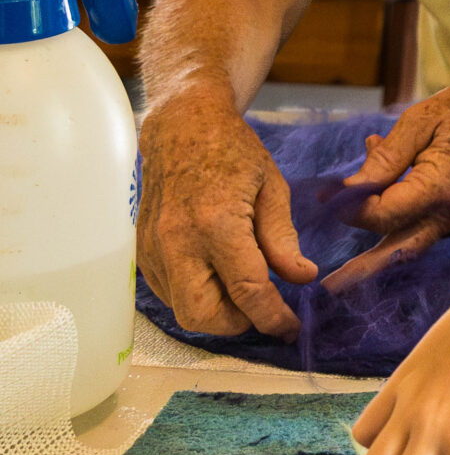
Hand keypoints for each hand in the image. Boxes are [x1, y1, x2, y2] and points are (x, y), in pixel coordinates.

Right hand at [138, 89, 316, 338]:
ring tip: (239, 285)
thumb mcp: (272, 187)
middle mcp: (178, 241)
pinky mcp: (142, 251)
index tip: (290, 327)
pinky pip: (168, 294)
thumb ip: (283, 239)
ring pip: (183, 310)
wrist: (181, 127)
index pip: (247, 291)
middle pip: (204, 315)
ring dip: (216, 310)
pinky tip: (215, 274)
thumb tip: (301, 279)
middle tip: (261, 306)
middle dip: (237, 322)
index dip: (273, 318)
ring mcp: (154, 248)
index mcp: (217, 223)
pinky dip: (194, 296)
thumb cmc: (232, 151)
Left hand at [323, 76, 449, 288]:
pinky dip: (391, 226)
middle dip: (364, 267)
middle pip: (398, 248)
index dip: (351, 208)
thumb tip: (349, 190)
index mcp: (443, 186)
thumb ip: (385, 158)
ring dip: (375, 249)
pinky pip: (416, 231)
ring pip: (406, 245)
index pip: (385, 213)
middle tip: (331, 284)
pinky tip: (374, 195)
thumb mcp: (419, 121)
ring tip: (343, 273)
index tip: (327, 195)